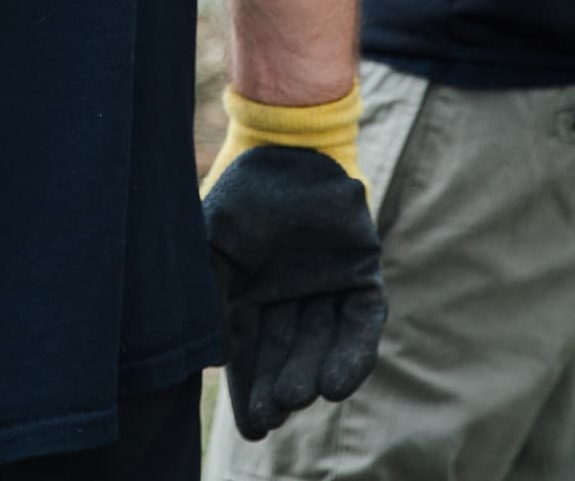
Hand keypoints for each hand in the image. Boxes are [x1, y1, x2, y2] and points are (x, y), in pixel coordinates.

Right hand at [202, 146, 386, 440]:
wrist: (285, 146)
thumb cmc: (241, 195)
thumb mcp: (211, 250)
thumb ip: (211, 301)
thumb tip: (215, 360)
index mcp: (250, 293)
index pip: (250, 353)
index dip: (252, 391)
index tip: (254, 428)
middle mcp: (289, 296)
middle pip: (288, 356)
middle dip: (281, 386)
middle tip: (276, 412)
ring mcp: (328, 286)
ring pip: (325, 345)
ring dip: (313, 373)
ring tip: (303, 397)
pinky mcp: (363, 274)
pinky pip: (362, 322)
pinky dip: (353, 354)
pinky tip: (336, 384)